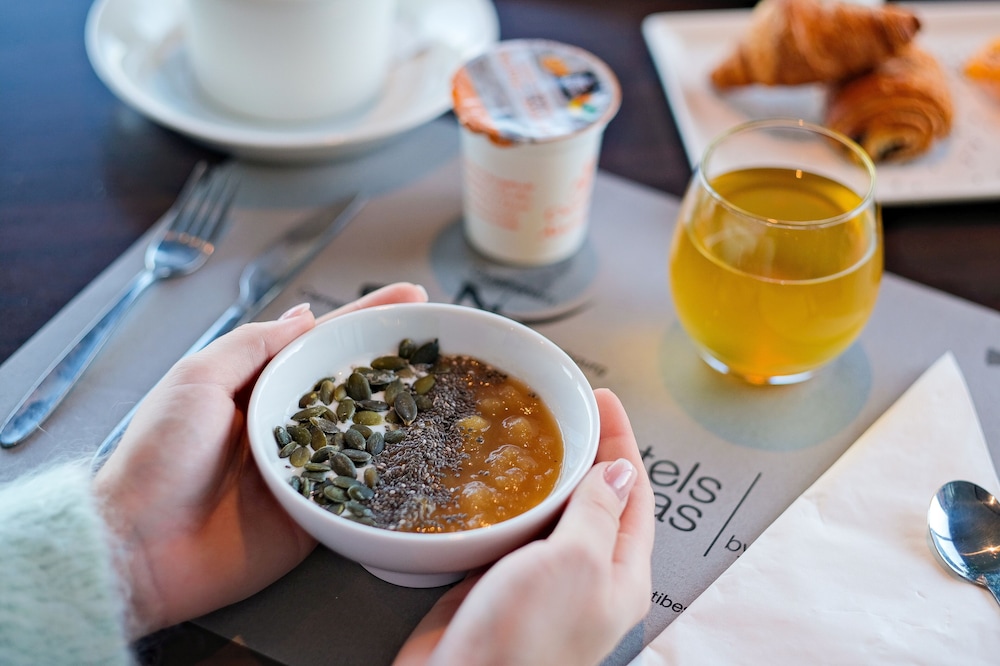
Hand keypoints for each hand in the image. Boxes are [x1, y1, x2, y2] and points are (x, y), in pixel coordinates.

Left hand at [93, 283, 428, 638]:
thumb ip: (252, 346)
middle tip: (448, 342)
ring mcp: (307, 470)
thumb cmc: (158, 458)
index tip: (412, 297)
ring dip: (408, 413)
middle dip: (399, 361)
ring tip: (454, 389)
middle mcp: (289, 424)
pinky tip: (430, 458)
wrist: (143, 547)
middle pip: (356, 384)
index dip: (368, 317)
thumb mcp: (197, 380)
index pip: (324, 342)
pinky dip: (394, 476)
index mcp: (260, 386)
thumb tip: (304, 315)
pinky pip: (362, 492)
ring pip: (369, 435)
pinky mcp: (316, 516)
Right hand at [394, 388, 654, 665]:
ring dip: (540, 472)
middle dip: (582, 450)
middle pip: (593, 498)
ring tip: (524, 430)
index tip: (603, 400)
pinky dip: (502, 499)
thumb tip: (619, 472)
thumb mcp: (578, 563)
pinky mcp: (497, 581)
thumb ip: (599, 514)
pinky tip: (487, 476)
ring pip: (548, 512)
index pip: (633, 494)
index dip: (620, 442)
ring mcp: (540, 579)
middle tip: (561, 406)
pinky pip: (508, 531)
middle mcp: (585, 575)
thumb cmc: (528, 641)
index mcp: (621, 574)